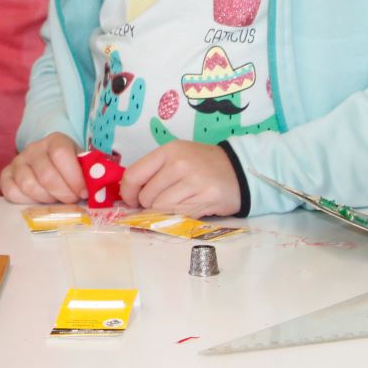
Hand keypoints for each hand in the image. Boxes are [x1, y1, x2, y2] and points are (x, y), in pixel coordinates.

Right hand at [0, 133, 84, 203]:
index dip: (74, 176)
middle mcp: (34, 148)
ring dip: (46, 198)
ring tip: (56, 199)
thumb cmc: (71, 170)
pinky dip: (27, 201)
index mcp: (56, 140)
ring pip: (28, 185)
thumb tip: (101, 188)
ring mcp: (18, 161)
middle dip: (63, 193)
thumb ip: (92, 174)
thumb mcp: (83, 166)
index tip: (83, 192)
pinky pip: (11, 191)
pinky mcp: (6, 175)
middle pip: (46, 174)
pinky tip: (39, 200)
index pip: (61, 154)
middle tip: (72, 200)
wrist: (51, 166)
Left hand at [119, 140, 239, 216]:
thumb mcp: (177, 157)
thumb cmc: (202, 165)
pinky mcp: (206, 198)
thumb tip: (129, 196)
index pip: (134, 174)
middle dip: (148, 205)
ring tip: (177, 204)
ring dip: (164, 212)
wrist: (239, 170)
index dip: (128, 192)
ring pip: (161, 208)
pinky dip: (178, 217)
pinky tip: (189, 207)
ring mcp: (193, 181)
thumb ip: (154, 171)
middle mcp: (179, 163)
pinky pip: (179, 215)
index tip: (132, 200)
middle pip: (146, 196)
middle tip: (160, 202)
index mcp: (168, 151)